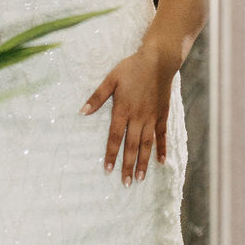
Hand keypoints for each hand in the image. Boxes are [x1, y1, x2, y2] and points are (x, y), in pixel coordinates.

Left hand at [80, 45, 175, 184]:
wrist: (158, 61)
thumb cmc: (131, 68)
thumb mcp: (110, 79)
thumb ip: (97, 97)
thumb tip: (82, 112)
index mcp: (123, 109)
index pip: (115, 137)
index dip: (111, 154)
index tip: (108, 169)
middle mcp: (138, 117)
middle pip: (132, 145)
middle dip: (128, 165)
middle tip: (125, 183)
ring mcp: (152, 117)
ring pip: (147, 144)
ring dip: (143, 162)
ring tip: (140, 178)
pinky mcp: (162, 115)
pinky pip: (162, 135)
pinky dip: (161, 149)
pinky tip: (161, 162)